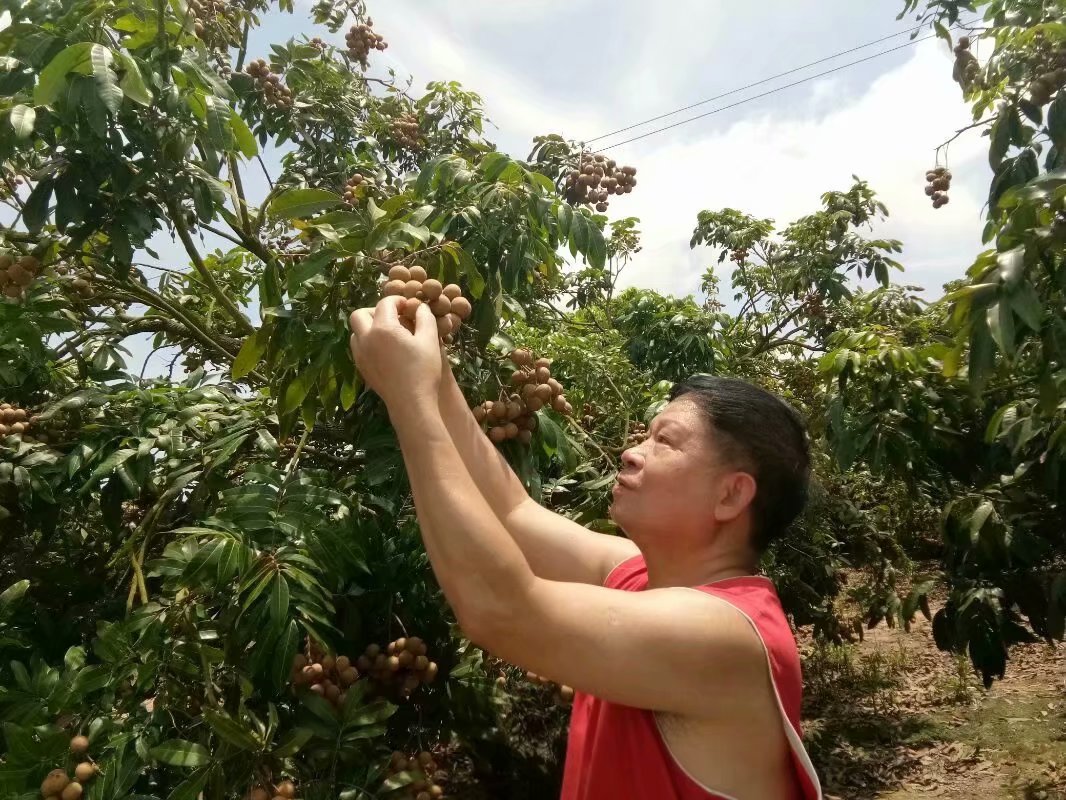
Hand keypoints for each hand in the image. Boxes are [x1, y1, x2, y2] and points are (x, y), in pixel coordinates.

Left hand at [349, 296, 442, 411]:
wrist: (411, 402)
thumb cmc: (423, 370)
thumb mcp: (430, 340)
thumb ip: (425, 318)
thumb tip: (420, 307)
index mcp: (383, 328)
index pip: (385, 304)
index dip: (397, 301)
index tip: (408, 306)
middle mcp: (366, 338)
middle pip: (360, 314)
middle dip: (375, 311)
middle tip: (394, 317)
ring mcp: (360, 354)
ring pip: (356, 331)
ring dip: (369, 326)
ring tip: (389, 333)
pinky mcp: (361, 367)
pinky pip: (358, 347)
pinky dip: (368, 341)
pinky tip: (385, 349)